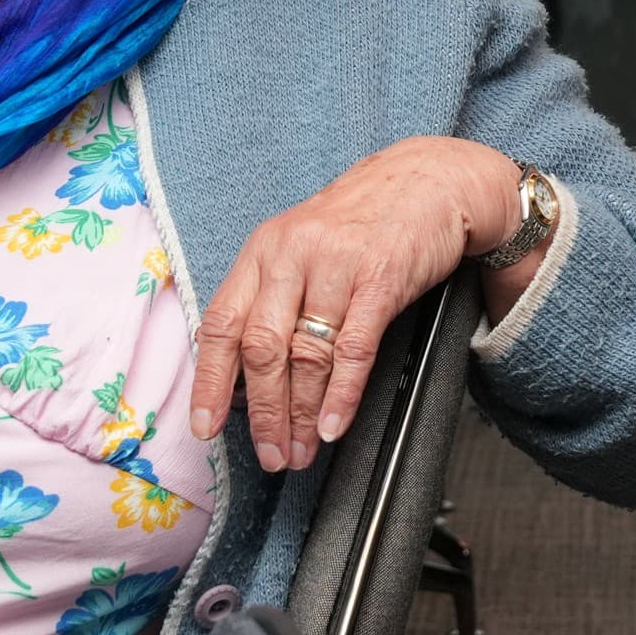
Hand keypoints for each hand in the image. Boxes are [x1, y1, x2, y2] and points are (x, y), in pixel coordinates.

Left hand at [187, 138, 525, 472]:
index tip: (205, 427)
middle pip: (262, 348)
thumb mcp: (303, 246)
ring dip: (300, 413)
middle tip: (270, 454)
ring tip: (300, 450)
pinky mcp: (381, 277)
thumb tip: (249, 375)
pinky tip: (333, 424)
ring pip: (306, 353)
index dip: (210, 382)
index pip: (221, 323)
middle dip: (262, 413)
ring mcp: (336, 264)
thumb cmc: (364, 221)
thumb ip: (275, 298)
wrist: (430, 180)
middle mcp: (292, 254)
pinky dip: (341, 394)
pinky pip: (353, 348)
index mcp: (263, 250)